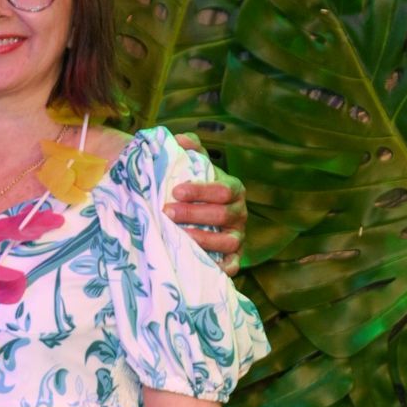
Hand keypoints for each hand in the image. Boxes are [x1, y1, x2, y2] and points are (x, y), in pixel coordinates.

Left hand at [167, 133, 246, 276]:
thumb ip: (189, 149)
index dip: (200, 190)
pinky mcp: (234, 257)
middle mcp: (239, 213)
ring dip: (203, 239)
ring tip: (179, 237)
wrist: (193, 215)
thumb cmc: (192, 189)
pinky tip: (203, 265)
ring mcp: (237, 236)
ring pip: (228, 241)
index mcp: (232, 189)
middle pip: (222, 214)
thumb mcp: (192, 166)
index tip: (175, 191)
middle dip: (194, 214)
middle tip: (167, 212)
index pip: (222, 189)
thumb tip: (181, 139)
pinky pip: (233, 264)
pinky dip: (222, 267)